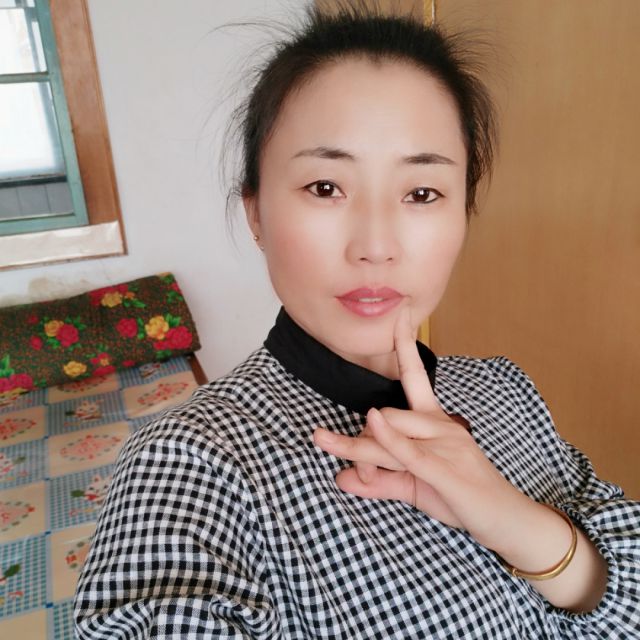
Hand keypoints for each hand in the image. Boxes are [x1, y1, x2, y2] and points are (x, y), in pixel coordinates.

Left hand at [313, 306, 532, 551]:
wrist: (504, 521)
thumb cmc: (461, 497)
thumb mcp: (413, 487)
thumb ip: (378, 481)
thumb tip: (340, 478)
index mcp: (434, 422)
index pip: (416, 377)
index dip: (405, 347)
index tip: (400, 316)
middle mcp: (439, 424)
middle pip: (385, 417)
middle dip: (357, 440)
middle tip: (343, 459)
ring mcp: (445, 444)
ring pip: (388, 433)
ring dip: (360, 450)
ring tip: (349, 466)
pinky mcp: (445, 468)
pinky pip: (409, 451)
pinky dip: (388, 438)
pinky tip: (372, 421)